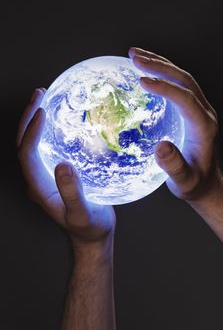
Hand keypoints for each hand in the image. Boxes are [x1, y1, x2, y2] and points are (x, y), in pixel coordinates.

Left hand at [16, 89, 115, 245]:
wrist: (92, 236)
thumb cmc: (89, 228)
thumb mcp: (82, 213)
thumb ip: (72, 192)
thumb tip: (63, 165)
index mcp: (39, 188)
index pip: (26, 155)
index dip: (30, 132)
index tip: (42, 112)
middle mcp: (37, 180)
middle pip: (23, 144)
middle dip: (28, 118)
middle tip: (40, 94)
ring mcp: (45, 176)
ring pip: (32, 144)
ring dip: (35, 120)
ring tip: (45, 99)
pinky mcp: (55, 174)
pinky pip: (46, 146)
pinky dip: (48, 129)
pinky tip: (59, 118)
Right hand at [129, 47, 219, 202]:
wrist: (206, 183)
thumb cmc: (193, 184)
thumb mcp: (183, 182)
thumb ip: (174, 167)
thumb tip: (160, 147)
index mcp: (204, 128)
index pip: (185, 99)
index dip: (164, 87)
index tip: (142, 80)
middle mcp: (204, 113)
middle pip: (184, 80)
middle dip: (159, 66)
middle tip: (133, 56)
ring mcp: (199, 110)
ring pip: (182, 78)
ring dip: (160, 64)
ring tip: (135, 55)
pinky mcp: (192, 110)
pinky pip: (178, 86)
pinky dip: (162, 74)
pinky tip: (145, 72)